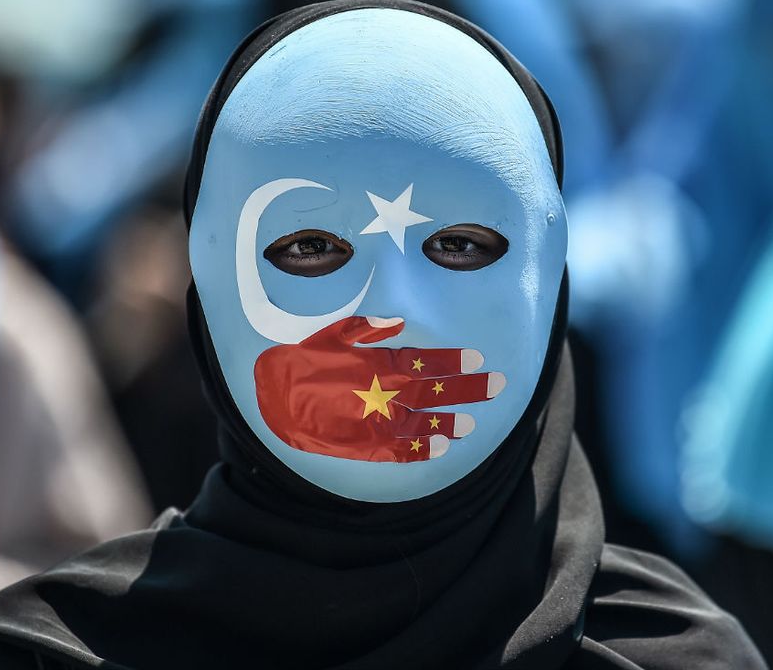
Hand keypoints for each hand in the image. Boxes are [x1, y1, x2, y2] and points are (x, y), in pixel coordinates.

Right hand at [253, 316, 505, 462]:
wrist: (274, 398)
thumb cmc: (305, 361)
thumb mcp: (334, 333)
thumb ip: (368, 328)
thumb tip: (397, 321)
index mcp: (379, 365)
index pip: (427, 363)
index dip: (453, 362)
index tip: (477, 358)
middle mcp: (385, 394)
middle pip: (436, 393)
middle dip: (469, 389)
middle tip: (498, 385)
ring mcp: (377, 422)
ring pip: (424, 423)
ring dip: (451, 422)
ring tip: (473, 424)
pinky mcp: (366, 445)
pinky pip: (401, 451)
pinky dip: (423, 450)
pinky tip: (444, 448)